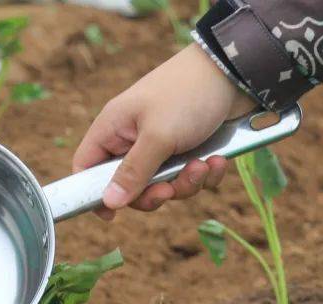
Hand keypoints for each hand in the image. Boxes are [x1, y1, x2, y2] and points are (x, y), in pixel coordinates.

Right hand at [73, 44, 256, 219]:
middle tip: (169, 189)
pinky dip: (204, 174)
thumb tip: (109, 203)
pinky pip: (188, 177)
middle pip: (128, 186)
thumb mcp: (157, 136)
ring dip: (185, 183)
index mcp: (114, 129)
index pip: (86, 167)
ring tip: (202, 165)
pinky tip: (216, 160)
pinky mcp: (188, 148)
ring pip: (162, 185)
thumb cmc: (187, 93)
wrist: (236, 70)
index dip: (94, 193)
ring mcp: (161, 145)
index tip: (112, 214)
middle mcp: (133, 139)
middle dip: (153, 193)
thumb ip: (133, 172)